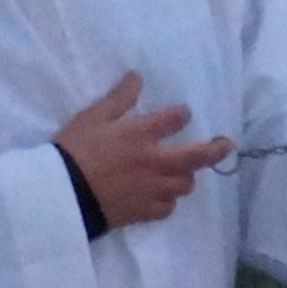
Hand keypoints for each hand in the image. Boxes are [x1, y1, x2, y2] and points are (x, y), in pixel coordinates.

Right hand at [53, 72, 229, 229]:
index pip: (175, 119)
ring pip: (185, 184)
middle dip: (216, 150)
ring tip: (181, 172)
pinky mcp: (145, 211)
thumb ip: (118, 99)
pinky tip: (161, 196)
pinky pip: (168, 207)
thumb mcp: (91, 118)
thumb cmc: (73, 150)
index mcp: (142, 134)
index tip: (184, 114)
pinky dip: (167, 200)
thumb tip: (137, 76)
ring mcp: (154, 188)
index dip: (182, 115)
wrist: (60, 193)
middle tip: (226, 145)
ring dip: (185, 176)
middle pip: (199, 156)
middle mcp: (156, 161)